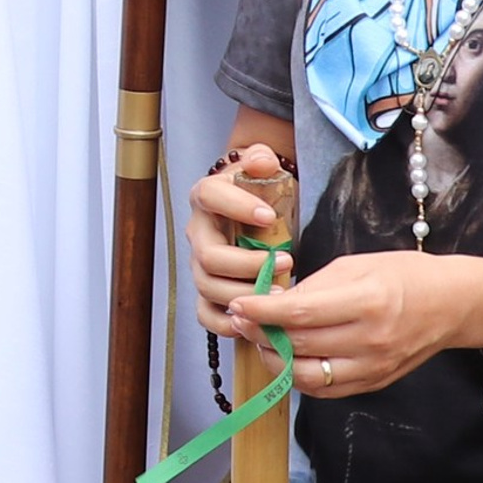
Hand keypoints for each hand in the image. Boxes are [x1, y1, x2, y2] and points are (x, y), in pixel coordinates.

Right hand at [185, 143, 298, 332]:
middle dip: (247, 264)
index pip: (209, 196)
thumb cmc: (258, 191)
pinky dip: (226, 323)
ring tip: (280, 291)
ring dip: (243, 294)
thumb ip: (259, 158)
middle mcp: (198, 232)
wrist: (255, 211)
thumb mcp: (260, 166)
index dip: (235, 207)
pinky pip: (205, 314)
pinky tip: (253, 321)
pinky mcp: (208, 292)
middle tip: (284, 262)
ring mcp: (201, 265)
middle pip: (207, 256)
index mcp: (207, 197)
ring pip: (207, 287)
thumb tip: (262, 162)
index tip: (269, 216)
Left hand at [234, 248, 482, 398]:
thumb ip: (314, 287)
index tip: (237, 304)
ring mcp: (373, 367)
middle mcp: (371, 340)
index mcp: (367, 302)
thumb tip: (273, 303)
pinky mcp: (374, 383)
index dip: (261, 312)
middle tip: (241, 319)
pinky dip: (298, 377)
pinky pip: (325, 390)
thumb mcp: (356, 265)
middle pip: (300, 346)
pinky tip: (287, 358)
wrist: (452, 304)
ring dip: (275, 361)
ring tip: (261, 340)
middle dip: (261, 334)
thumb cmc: (404, 275)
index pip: (300, 314)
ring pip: (307, 377)